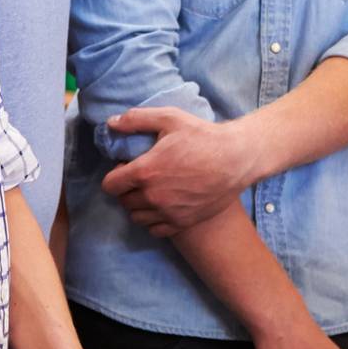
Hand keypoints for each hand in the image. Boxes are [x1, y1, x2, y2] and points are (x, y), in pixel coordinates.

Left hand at [102, 107, 255, 235]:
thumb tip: (111, 123)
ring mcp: (168, 212)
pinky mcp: (183, 222)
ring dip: (139, 206)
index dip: (115, 175)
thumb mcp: (170, 118)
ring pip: (137, 217)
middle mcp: (154, 196)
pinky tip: (163, 206)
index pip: (110, 185)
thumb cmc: (204, 136)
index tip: (126, 168)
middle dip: (127, 189)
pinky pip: (155, 230)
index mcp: (146, 171)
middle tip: (141, 178)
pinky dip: (154, 220)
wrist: (237, 159)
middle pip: (123, 202)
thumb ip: (137, 119)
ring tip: (151, 192)